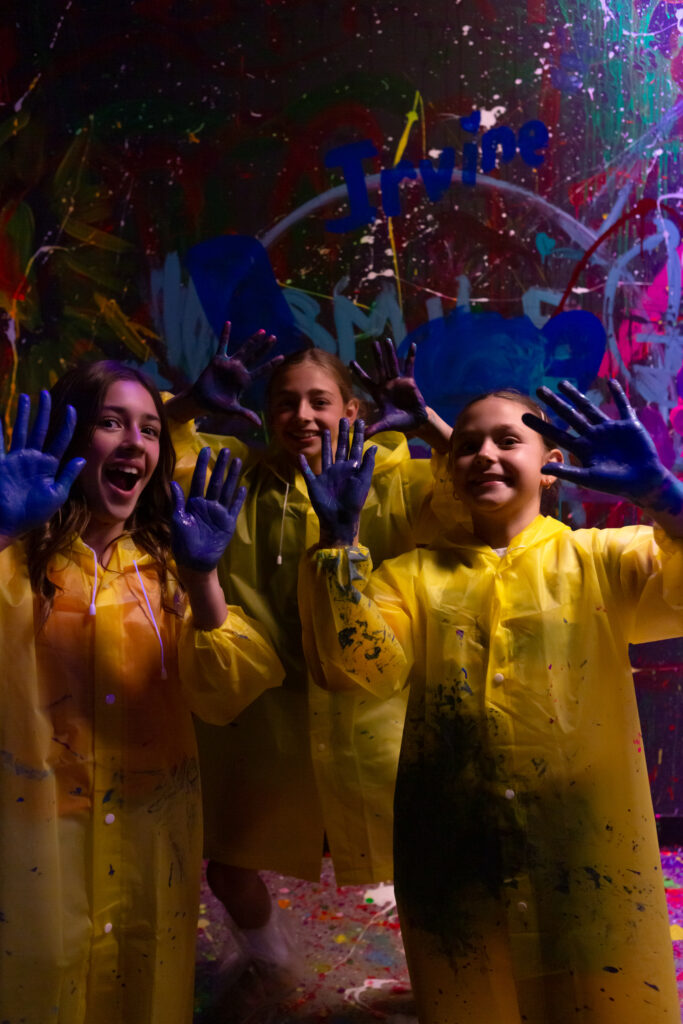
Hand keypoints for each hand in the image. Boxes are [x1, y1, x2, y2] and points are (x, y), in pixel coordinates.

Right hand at [0, 391, 84, 538]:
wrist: (9, 523)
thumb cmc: (34, 514)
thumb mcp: (56, 495)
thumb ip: (67, 476)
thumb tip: (82, 459)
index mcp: (49, 466)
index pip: (61, 440)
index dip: (67, 425)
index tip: (72, 409)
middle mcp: (33, 459)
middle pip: (40, 429)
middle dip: (43, 412)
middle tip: (45, 393)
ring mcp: (16, 459)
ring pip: (21, 430)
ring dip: (23, 414)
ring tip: (25, 396)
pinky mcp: (1, 463)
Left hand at [170, 447, 246, 571]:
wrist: (195, 562)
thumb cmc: (182, 542)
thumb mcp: (177, 521)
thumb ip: (178, 502)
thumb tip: (173, 483)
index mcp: (194, 502)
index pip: (199, 479)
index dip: (203, 465)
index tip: (206, 450)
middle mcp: (208, 504)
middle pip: (216, 481)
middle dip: (220, 466)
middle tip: (225, 450)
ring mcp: (219, 513)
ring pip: (227, 490)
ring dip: (232, 476)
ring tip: (237, 462)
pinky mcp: (228, 522)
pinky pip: (234, 507)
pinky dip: (238, 498)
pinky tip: (242, 487)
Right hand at [186, 321, 281, 426]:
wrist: (201, 401)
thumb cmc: (217, 406)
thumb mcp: (233, 410)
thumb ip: (245, 414)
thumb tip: (259, 425)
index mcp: (245, 381)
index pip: (262, 371)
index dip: (272, 364)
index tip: (282, 356)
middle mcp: (240, 370)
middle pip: (256, 356)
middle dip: (265, 348)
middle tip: (274, 338)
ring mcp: (230, 364)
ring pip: (244, 349)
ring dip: (252, 340)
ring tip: (262, 331)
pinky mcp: (218, 360)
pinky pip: (223, 344)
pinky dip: (225, 334)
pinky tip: (228, 323)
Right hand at [298, 419, 375, 545]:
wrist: (340, 518)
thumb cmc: (354, 500)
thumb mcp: (363, 480)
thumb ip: (367, 463)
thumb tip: (373, 446)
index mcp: (351, 468)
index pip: (355, 447)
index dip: (357, 435)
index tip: (360, 421)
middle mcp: (339, 469)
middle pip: (340, 447)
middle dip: (342, 434)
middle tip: (343, 419)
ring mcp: (326, 475)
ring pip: (325, 455)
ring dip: (324, 444)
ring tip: (325, 431)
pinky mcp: (315, 483)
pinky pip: (307, 472)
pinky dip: (303, 464)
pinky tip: (300, 455)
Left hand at [351, 338, 427, 436]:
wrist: (414, 422)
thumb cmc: (398, 423)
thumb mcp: (384, 425)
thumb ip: (372, 429)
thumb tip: (361, 437)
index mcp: (378, 393)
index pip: (366, 381)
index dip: (359, 372)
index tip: (351, 362)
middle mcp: (387, 384)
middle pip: (380, 368)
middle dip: (376, 356)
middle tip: (372, 343)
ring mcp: (398, 381)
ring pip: (392, 364)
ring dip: (390, 353)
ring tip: (387, 340)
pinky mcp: (409, 381)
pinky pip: (409, 366)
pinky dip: (411, 356)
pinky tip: (412, 346)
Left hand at [522, 379, 678, 510]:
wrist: (642, 483)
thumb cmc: (614, 484)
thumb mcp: (587, 478)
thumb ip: (566, 472)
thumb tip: (541, 469)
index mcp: (582, 448)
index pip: (557, 433)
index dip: (541, 425)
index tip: (524, 416)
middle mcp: (593, 435)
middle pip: (570, 415)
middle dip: (555, 402)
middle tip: (540, 389)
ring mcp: (609, 429)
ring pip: (589, 408)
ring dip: (576, 395)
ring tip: (562, 383)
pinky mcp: (628, 425)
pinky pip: (623, 406)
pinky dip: (618, 394)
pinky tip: (610, 382)